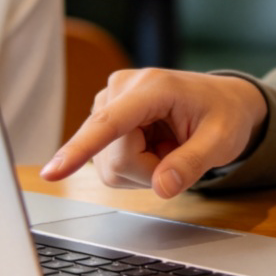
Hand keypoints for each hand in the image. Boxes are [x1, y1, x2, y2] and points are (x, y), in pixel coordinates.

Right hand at [41, 68, 267, 196]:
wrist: (222, 101)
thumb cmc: (224, 115)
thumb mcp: (222, 141)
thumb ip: (192, 164)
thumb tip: (161, 188)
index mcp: (152, 87)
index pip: (110, 122)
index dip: (80, 149)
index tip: (51, 172)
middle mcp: (120, 89)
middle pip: (113, 155)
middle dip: (147, 170)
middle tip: (178, 153)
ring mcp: (107, 103)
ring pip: (108, 163)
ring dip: (142, 169)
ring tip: (168, 146)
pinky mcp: (104, 118)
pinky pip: (108, 162)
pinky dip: (136, 166)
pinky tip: (154, 146)